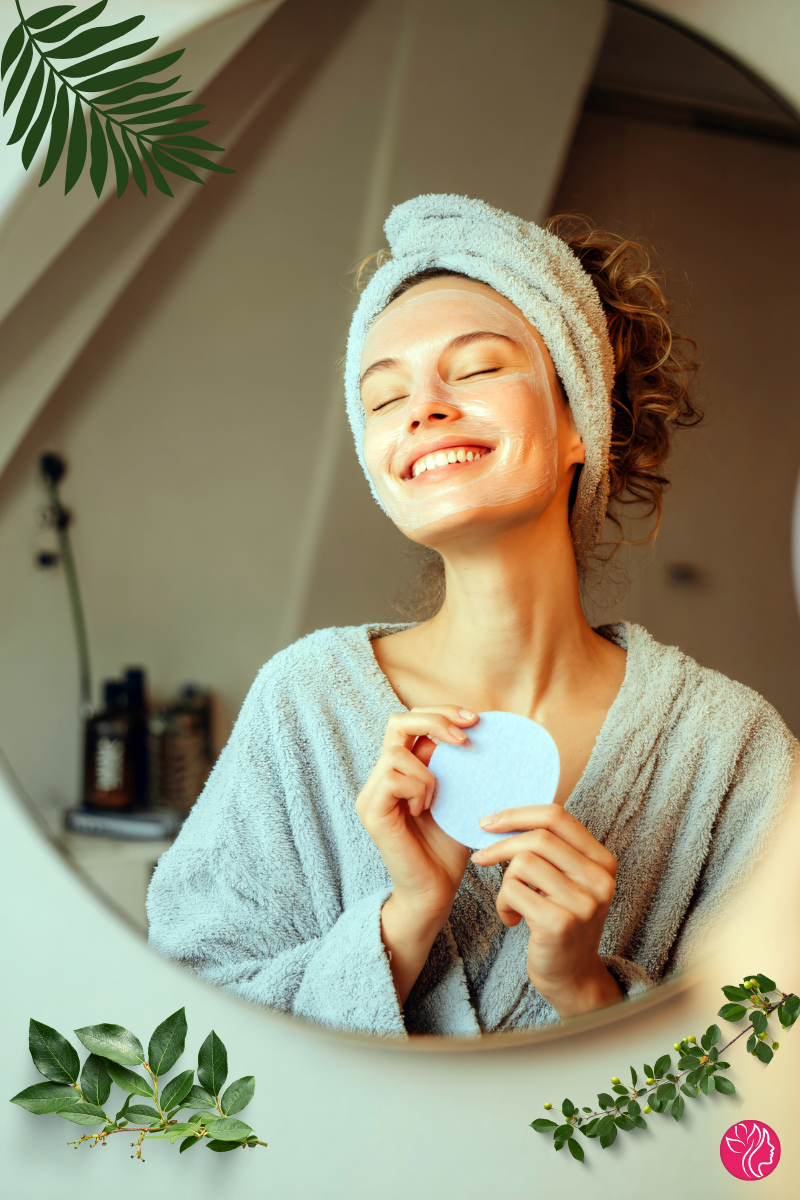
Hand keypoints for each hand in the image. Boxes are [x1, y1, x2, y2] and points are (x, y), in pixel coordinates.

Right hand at [357, 706, 476, 916]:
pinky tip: (424, 811)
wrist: (436, 890)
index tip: (476, 720)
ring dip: (429, 773)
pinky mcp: (371, 811)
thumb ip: (456, 764)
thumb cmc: (449, 845)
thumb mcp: (459, 795)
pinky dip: (418, 789)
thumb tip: (475, 725)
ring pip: (396, 754)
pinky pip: (393, 778)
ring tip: (437, 801)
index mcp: (399, 769)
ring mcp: (371, 794)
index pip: (411, 721)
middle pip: (397, 722)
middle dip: (436, 720)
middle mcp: (380, 777)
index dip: (441, 712)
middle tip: (467, 733)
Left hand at [470, 806, 621, 1017]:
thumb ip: (548, 848)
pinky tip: (512, 920)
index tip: (489, 823)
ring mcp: (582, 902)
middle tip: (481, 857)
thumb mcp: (565, 880)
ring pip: (522, 863)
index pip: (556, 816)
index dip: (517, 814)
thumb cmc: (560, 920)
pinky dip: (503, 904)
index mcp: (602, 860)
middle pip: (537, 837)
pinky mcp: (560, 924)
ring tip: (511, 902)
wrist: (572, 976)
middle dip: (501, 845)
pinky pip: (513, 892)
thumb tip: (500, 819)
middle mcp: (599, 879)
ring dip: (505, 883)